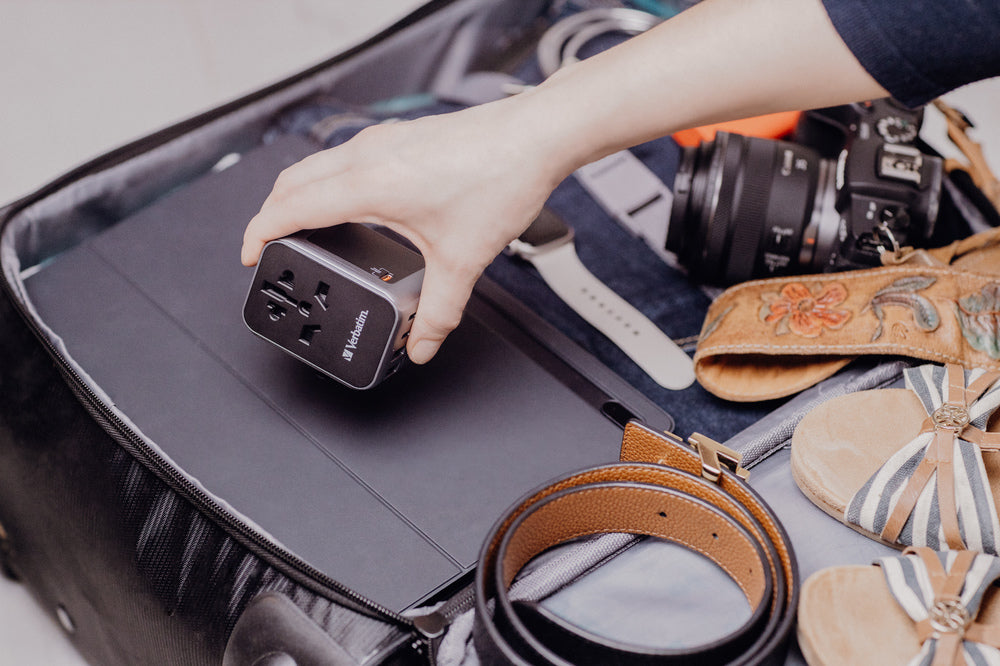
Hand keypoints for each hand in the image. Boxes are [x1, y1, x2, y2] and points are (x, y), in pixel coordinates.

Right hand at [242, 97, 565, 363]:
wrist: (535, 135)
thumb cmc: (501, 178)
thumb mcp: (463, 259)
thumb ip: (440, 311)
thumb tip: (424, 342)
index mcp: (370, 183)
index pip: (291, 207)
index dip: (260, 234)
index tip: (251, 257)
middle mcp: (368, 154)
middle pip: (292, 181)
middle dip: (271, 214)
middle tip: (270, 247)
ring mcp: (384, 140)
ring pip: (317, 164)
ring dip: (299, 194)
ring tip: (302, 228)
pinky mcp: (402, 137)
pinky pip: (344, 157)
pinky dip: (328, 181)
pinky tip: (351, 202)